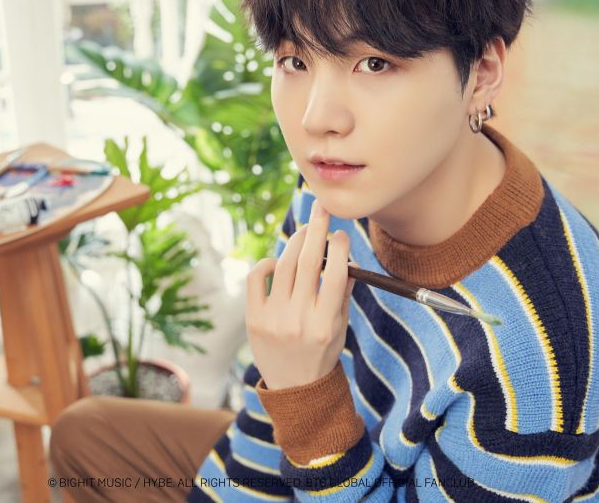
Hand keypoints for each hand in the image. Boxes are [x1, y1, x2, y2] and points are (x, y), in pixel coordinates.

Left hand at [245, 200, 354, 390]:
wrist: (294, 389)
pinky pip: (257, 279)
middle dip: (316, 230)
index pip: (335, 274)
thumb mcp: (340, 327)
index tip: (341, 234)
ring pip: (284, 266)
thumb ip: (342, 293)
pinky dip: (267, 264)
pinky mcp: (253, 319)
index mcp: (326, 323)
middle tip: (321, 209)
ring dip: (295, 242)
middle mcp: (299, 320)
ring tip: (304, 231)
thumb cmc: (322, 353)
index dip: (339, 248)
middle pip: (309, 262)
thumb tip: (345, 255)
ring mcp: (273, 319)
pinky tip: (278, 261)